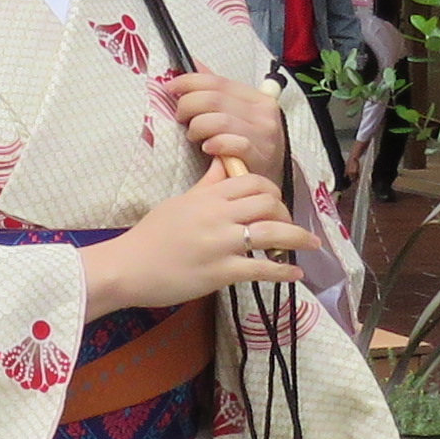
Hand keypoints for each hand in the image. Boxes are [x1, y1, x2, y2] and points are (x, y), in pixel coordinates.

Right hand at [86, 163, 311, 313]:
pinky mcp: (220, 272)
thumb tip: (223, 163)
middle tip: (291, 227)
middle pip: (268, 203)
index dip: (271, 191)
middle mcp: (218, 215)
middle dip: (286, 214)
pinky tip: (295, 275)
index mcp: (208, 196)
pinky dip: (282, 271)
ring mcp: (221, 244)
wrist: (128, 266)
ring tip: (312, 245)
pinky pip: (260, 269)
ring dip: (297, 238)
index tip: (275, 204)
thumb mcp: (179, 201)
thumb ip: (206, 185)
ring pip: (271, 232)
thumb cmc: (151, 235)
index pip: (253, 182)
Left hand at [160, 68, 285, 174]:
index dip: (189, 81)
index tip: (170, 88)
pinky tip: (208, 148)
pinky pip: (232, 143)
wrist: (273, 178)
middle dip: (188, 106)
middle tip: (180, 118)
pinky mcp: (260, 155)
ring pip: (219, 120)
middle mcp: (263, 112)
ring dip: (197, 127)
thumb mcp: (239, 115)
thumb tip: (194, 64)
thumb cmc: (250, 145)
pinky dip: (215, 143)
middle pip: (214, 99)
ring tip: (193, 136)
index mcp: (256, 97)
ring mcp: (263, 134)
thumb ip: (218, 91)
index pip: (217, 81)